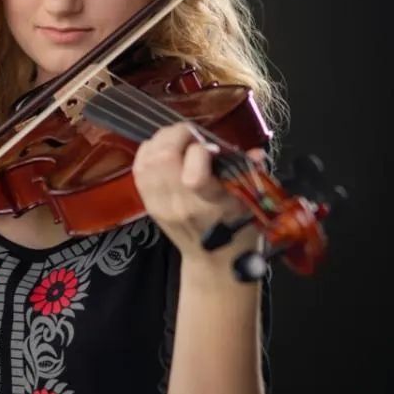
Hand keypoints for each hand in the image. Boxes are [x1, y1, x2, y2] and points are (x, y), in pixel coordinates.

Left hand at [132, 123, 266, 259]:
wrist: (214, 259)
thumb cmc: (236, 228)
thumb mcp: (250, 202)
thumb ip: (250, 173)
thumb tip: (255, 153)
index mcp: (211, 205)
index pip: (194, 177)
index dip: (200, 151)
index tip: (212, 147)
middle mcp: (182, 205)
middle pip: (164, 158)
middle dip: (177, 135)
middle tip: (191, 133)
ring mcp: (161, 205)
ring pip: (148, 159)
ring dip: (162, 140)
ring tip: (177, 138)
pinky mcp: (148, 204)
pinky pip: (138, 168)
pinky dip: (148, 151)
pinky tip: (161, 148)